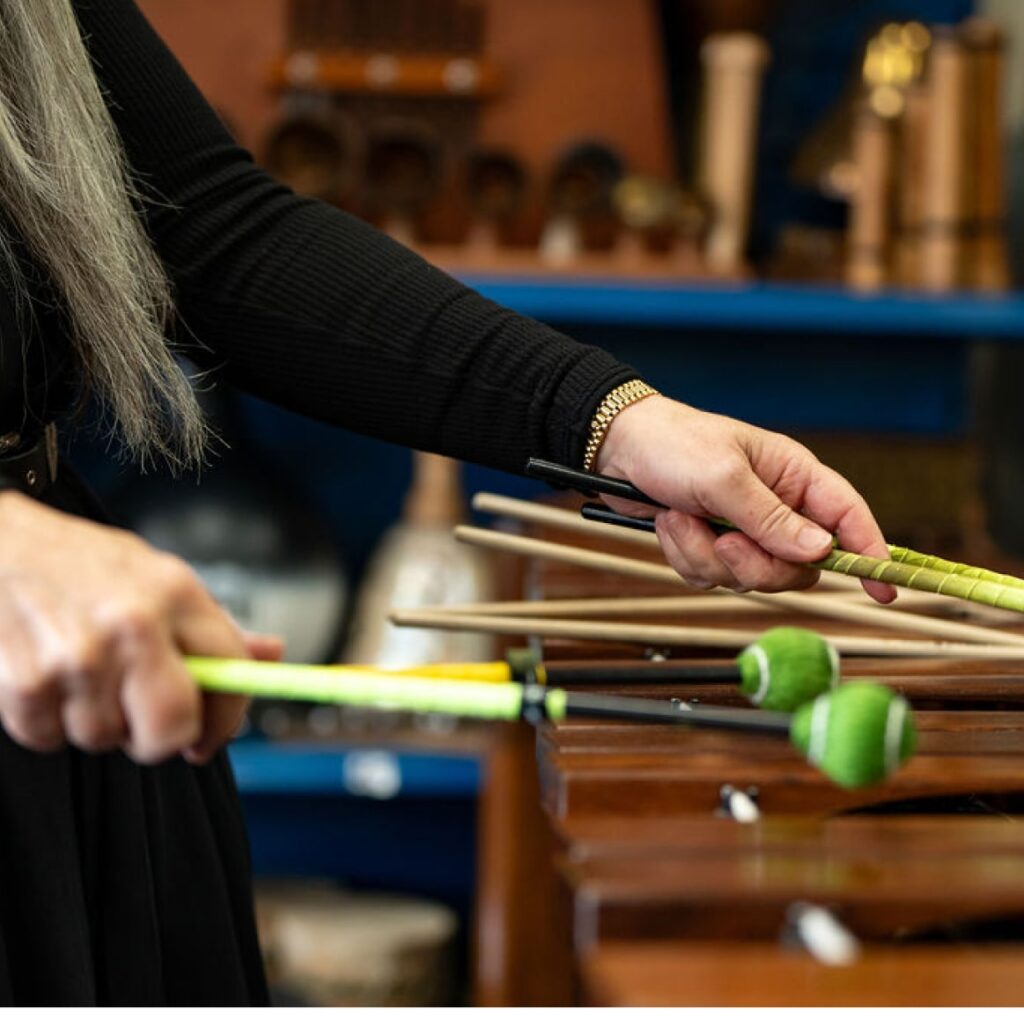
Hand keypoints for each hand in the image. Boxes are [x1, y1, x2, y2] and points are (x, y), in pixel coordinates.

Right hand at [0, 491, 279, 762]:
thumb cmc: (84, 566)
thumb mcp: (158, 579)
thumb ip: (213, 627)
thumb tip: (272, 655)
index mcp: (177, 592)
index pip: (230, 671)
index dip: (227, 717)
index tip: (212, 736)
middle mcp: (133, 623)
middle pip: (171, 726)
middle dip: (163, 740)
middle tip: (147, 725)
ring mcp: (78, 654)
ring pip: (106, 738)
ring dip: (96, 723)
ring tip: (84, 676)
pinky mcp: (27, 682)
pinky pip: (50, 739)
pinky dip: (47, 723)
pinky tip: (49, 680)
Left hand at [595, 396, 894, 601]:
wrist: (615, 448)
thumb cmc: (674, 444)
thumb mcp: (725, 477)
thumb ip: (772, 519)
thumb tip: (822, 552)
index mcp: (793, 477)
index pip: (847, 517)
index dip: (869, 552)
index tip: (884, 588)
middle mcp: (775, 507)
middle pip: (796, 567)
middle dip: (756, 564)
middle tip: (725, 542)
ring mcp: (742, 530)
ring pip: (749, 577)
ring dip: (709, 556)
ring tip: (682, 518)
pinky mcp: (709, 545)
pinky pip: (711, 577)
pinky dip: (686, 557)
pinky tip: (670, 524)